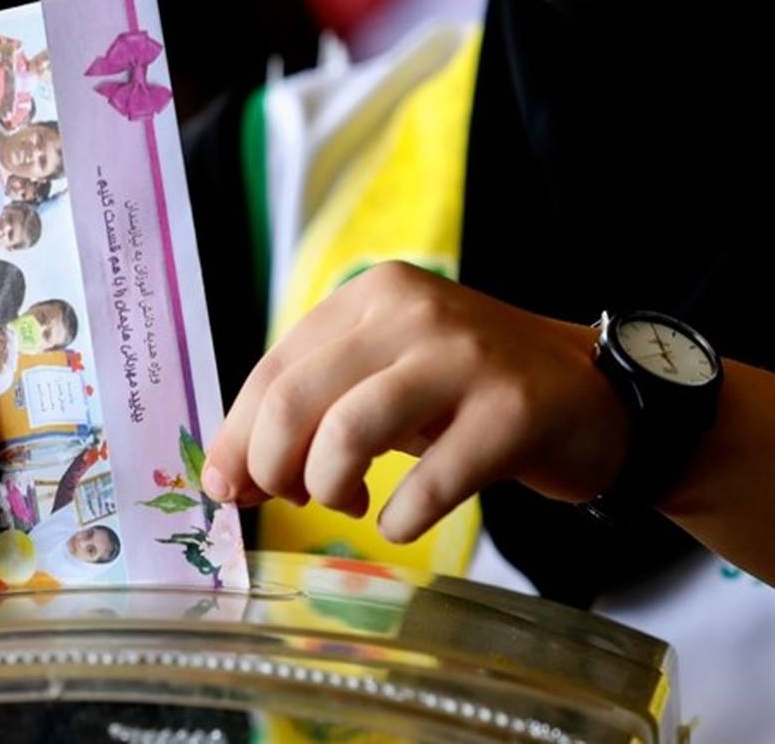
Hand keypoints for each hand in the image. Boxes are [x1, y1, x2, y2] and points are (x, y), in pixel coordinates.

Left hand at [201, 261, 629, 542]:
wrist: (592, 392)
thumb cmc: (464, 393)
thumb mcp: (381, 378)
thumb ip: (309, 411)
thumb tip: (226, 476)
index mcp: (369, 296)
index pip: (273, 369)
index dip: (237, 438)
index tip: (225, 488)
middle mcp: (411, 310)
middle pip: (297, 399)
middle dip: (271, 467)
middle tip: (290, 499)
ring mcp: (464, 356)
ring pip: (349, 430)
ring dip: (329, 486)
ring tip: (346, 501)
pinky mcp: (512, 409)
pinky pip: (429, 479)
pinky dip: (400, 517)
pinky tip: (400, 521)